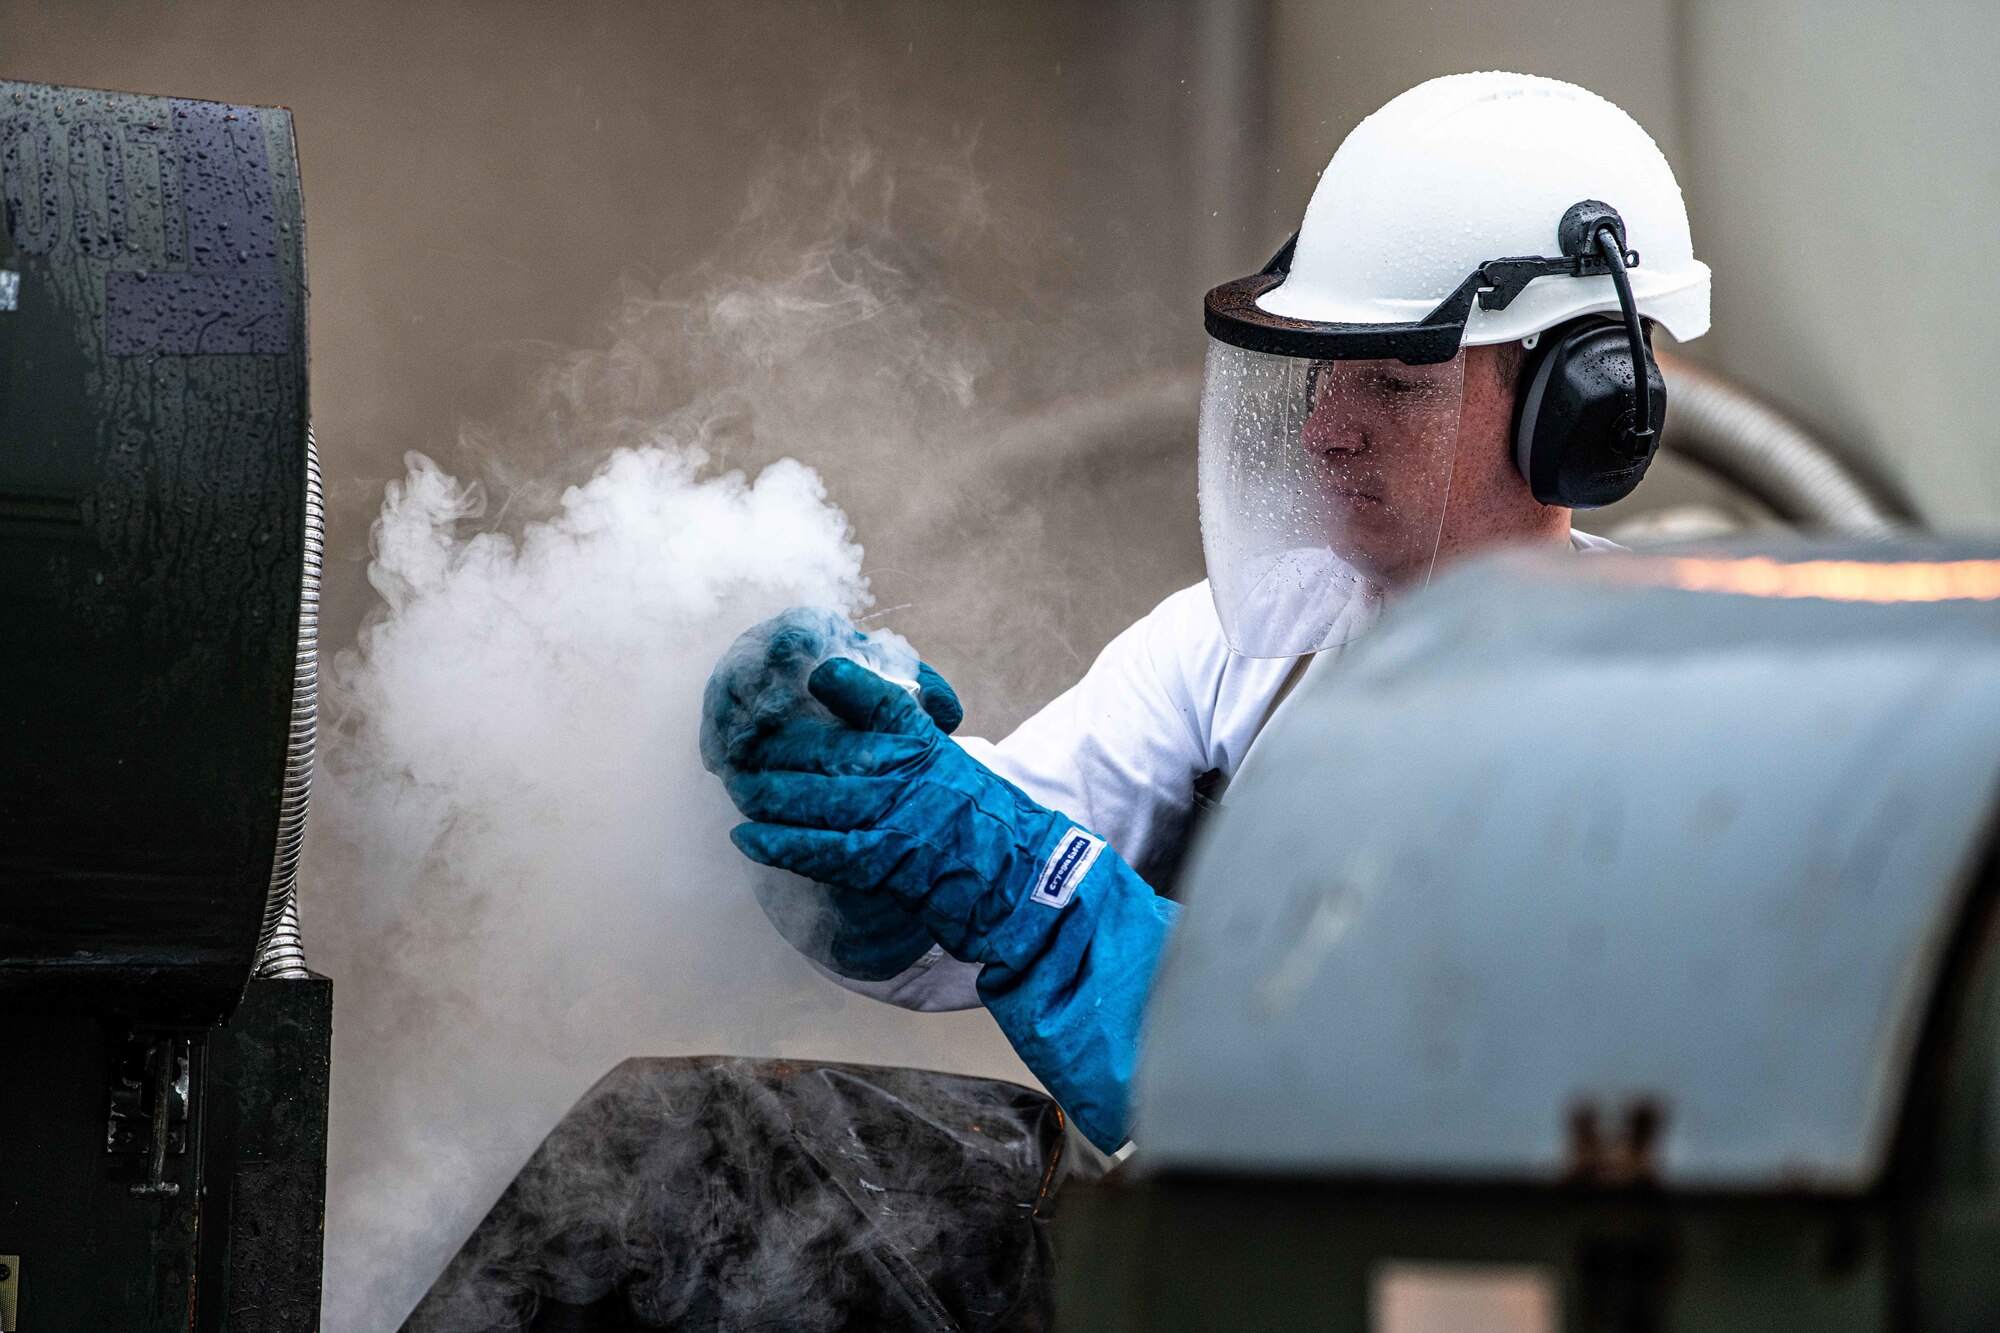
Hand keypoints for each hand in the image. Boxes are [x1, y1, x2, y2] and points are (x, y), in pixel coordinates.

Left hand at [725, 658, 1066, 964]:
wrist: (1018, 877)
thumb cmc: (980, 816)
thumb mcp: (942, 754)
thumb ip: (892, 720)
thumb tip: (835, 679)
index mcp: (922, 740)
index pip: (871, 700)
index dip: (829, 687)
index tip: (794, 682)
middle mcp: (905, 773)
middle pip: (824, 751)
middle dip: (774, 749)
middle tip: (739, 746)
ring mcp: (893, 819)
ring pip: (812, 799)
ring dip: (766, 795)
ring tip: (738, 788)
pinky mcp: (883, 864)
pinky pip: (818, 850)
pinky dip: (778, 844)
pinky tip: (747, 838)